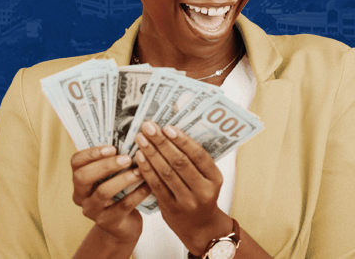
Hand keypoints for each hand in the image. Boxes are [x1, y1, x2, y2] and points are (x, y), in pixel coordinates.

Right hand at [70, 145, 152, 246]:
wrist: (123, 225)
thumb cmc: (120, 191)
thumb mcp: (113, 176)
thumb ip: (116, 159)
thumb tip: (134, 132)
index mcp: (80, 179)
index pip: (76, 162)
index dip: (91, 153)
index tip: (112, 147)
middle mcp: (81, 195)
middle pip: (83, 177)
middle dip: (105, 165)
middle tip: (126, 158)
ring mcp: (93, 210)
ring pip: (103, 192)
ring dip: (123, 179)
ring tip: (139, 171)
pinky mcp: (109, 222)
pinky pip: (123, 205)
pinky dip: (138, 193)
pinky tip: (149, 184)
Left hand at [134, 121, 232, 255]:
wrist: (200, 226)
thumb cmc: (202, 194)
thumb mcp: (208, 179)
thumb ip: (196, 161)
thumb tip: (173, 133)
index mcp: (215, 178)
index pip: (199, 155)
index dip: (183, 140)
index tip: (168, 127)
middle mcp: (203, 190)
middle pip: (180, 162)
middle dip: (162, 142)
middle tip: (149, 127)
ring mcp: (186, 201)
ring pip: (166, 173)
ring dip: (152, 153)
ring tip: (141, 138)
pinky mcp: (170, 208)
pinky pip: (157, 186)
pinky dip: (147, 169)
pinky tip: (140, 156)